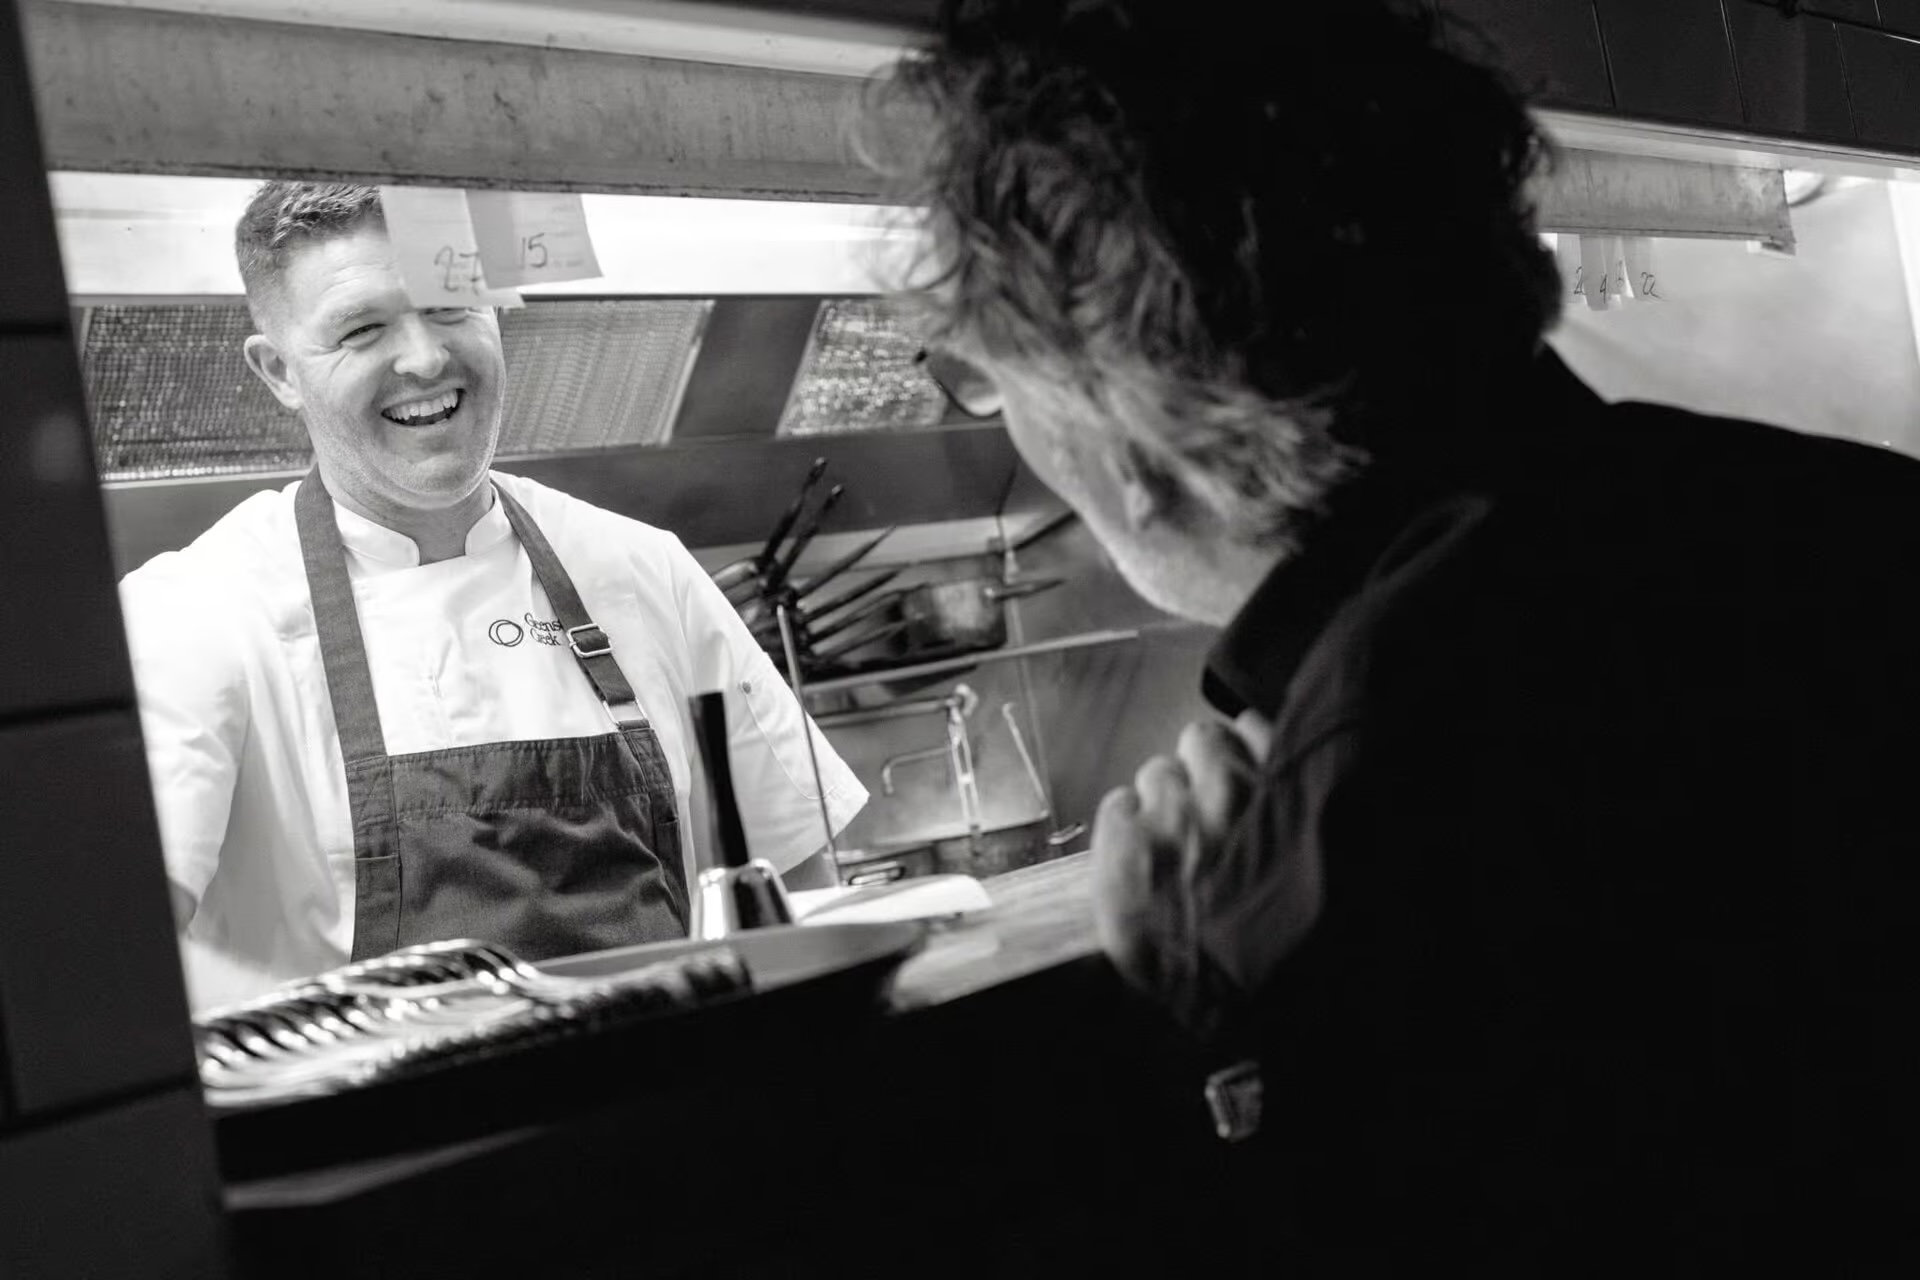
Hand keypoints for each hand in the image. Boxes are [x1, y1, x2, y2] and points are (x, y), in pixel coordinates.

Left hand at [1090, 712, 1272, 1036]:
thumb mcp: (1308, 878)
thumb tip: (1270, 777)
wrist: (1213, 1003)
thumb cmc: (1267, 954)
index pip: (1256, 733)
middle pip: (1201, 743)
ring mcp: (1174, 812)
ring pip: (1155, 773)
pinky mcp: (1124, 837)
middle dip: (1197, 775)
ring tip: (1167, 852)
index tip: (1234, 775)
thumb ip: (1292, 819)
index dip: (1241, 754)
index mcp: (1285, 801)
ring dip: (1160, 803)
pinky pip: (1118, 804)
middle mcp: (1231, 794)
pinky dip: (1123, 828)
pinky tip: (1136, 864)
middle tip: (1198, 820)